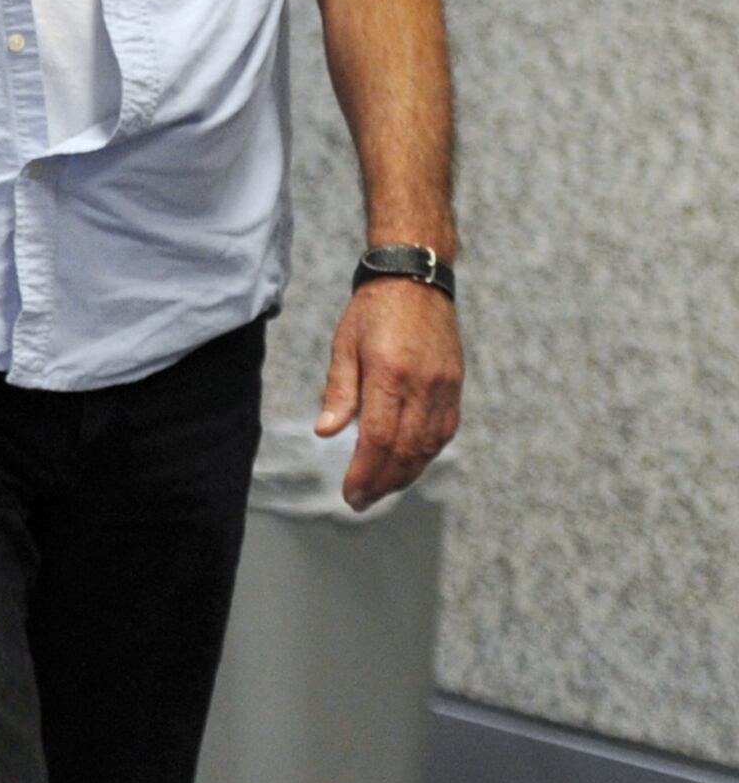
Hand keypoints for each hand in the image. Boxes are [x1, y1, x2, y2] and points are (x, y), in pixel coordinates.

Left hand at [317, 276, 460, 507]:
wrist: (415, 281)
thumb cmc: (372, 312)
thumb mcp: (344, 345)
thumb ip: (339, 391)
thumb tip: (326, 432)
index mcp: (390, 374)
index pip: (379, 438)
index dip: (365, 472)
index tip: (350, 493)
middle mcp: (424, 385)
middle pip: (406, 449)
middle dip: (382, 482)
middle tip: (360, 501)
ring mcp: (445, 387)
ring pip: (429, 446)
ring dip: (405, 474)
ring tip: (379, 490)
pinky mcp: (456, 386)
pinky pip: (444, 431)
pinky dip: (426, 454)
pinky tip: (407, 465)